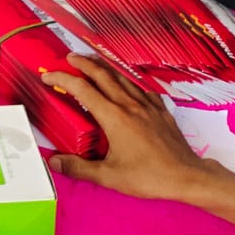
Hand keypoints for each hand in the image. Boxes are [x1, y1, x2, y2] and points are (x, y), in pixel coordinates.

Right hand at [41, 54, 211, 200]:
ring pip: (122, 77)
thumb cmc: (148, 177)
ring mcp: (147, 105)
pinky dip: (128, 80)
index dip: (62, 79)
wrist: (186, 176)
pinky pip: (140, 87)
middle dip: (83, 63)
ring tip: (93, 62)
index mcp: (113, 117)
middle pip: (102, 74)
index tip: (49, 77)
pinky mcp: (160, 109)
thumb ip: (79, 168)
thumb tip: (54, 162)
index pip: (82, 90)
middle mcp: (129, 105)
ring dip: (104, 67)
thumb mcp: (109, 176)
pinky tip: (127, 84)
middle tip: (69, 58)